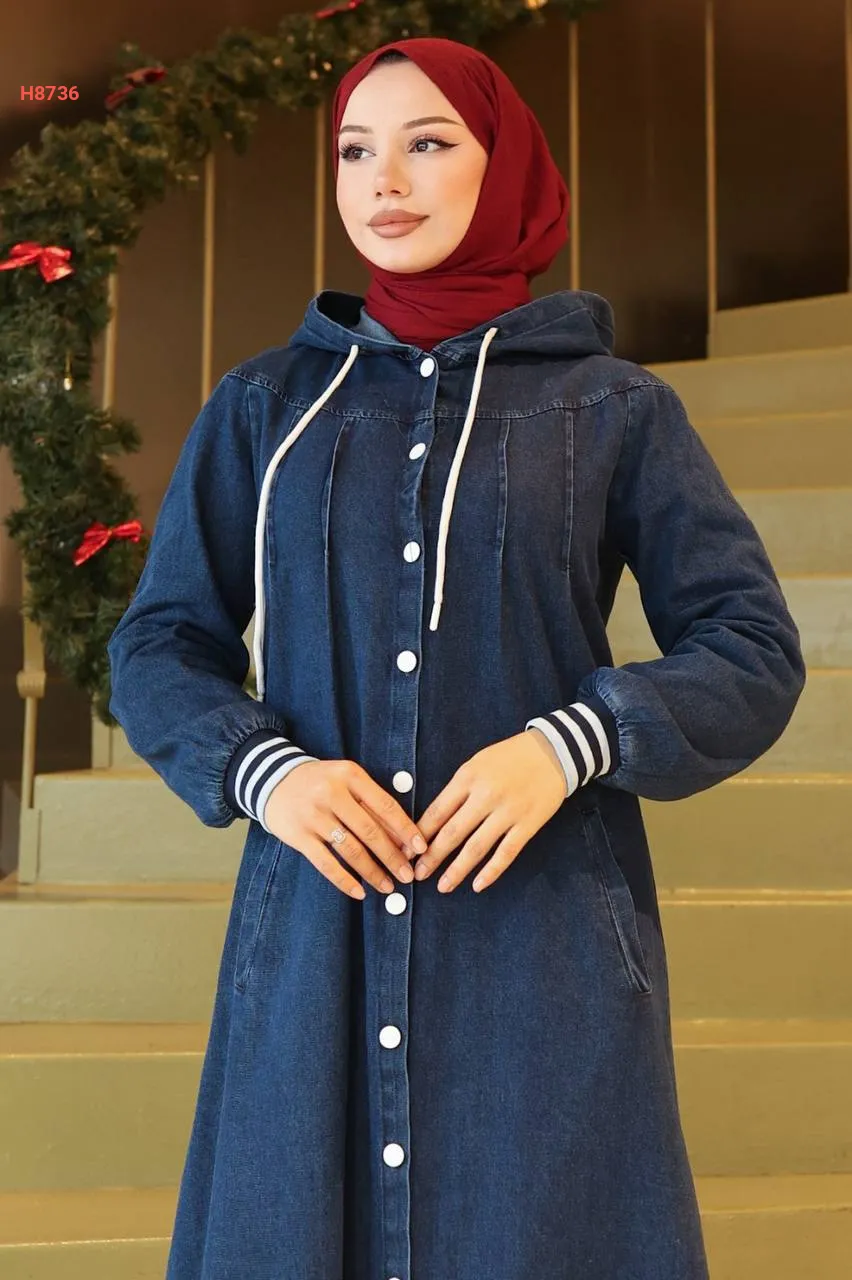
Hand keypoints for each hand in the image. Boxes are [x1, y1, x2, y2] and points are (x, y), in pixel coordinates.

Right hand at [263, 759, 427, 898]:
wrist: (272, 778)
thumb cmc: (320, 782)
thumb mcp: (346, 779)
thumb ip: (370, 802)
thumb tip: (402, 837)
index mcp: (350, 775)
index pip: (385, 805)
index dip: (405, 829)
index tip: (421, 849)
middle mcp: (332, 793)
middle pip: (370, 830)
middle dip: (393, 856)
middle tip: (408, 875)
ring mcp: (314, 816)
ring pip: (350, 850)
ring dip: (372, 872)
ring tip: (388, 886)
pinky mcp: (298, 835)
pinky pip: (326, 863)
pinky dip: (344, 880)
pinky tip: (359, 892)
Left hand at [412, 730, 567, 892]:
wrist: (553, 751)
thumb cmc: (510, 757)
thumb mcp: (477, 763)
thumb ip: (458, 789)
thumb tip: (433, 819)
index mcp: (468, 777)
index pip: (436, 811)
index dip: (419, 835)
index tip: (407, 851)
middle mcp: (485, 795)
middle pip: (452, 833)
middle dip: (431, 857)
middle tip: (417, 874)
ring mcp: (507, 812)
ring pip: (476, 847)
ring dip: (457, 870)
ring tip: (443, 886)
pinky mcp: (528, 824)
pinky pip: (506, 852)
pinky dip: (491, 871)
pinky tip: (478, 885)